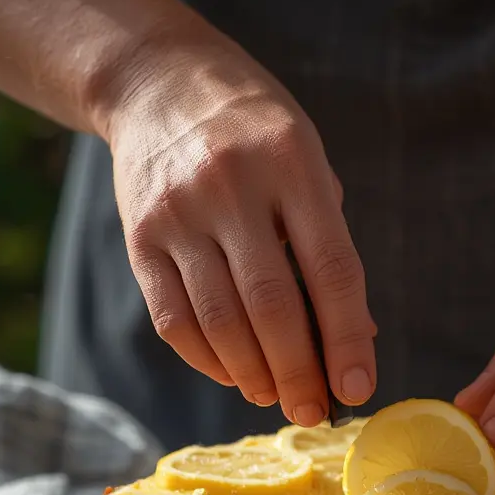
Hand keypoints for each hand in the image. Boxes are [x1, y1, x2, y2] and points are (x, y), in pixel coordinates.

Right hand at [105, 27, 376, 424]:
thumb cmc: (256, 134)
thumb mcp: (309, 166)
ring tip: (277, 398)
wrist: (158, 82)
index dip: (347, 338)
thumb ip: (330, 247)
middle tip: (313, 412)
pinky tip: (235, 375)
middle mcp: (231, 186)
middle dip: (298, 373)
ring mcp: (177, 212)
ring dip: (254, 376)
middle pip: (272, 306)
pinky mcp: (137, 237)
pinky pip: (174, 320)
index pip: (331, 268)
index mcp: (292, 163)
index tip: (357, 388)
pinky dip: (208, 361)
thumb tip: (357, 339)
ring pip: (220, 322)